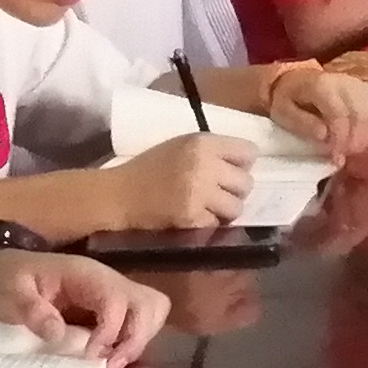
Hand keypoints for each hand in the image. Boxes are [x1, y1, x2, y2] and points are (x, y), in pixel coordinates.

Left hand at [0, 242, 170, 367]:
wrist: (9, 271)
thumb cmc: (10, 280)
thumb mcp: (9, 293)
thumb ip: (30, 310)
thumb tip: (57, 334)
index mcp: (86, 275)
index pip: (117, 299)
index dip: (111, 331)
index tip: (91, 356)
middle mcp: (108, 281)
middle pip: (149, 304)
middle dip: (137, 338)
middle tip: (111, 364)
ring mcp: (114, 293)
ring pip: (153, 311)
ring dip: (140, 340)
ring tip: (113, 362)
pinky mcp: (114, 308)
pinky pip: (141, 321)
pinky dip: (135, 342)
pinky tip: (111, 357)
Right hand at [109, 129, 252, 231]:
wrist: (119, 195)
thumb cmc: (149, 169)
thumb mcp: (181, 147)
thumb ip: (213, 152)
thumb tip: (243, 166)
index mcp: (202, 143)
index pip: (249, 151)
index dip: (242, 164)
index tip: (230, 171)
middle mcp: (205, 165)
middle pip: (247, 182)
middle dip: (234, 191)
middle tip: (216, 193)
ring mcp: (199, 193)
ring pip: (237, 207)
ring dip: (225, 211)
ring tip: (207, 208)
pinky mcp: (192, 218)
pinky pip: (217, 224)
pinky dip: (208, 225)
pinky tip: (193, 218)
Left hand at [265, 63, 367, 159]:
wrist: (297, 79)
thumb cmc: (288, 98)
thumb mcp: (283, 112)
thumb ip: (302, 124)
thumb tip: (324, 136)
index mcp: (322, 85)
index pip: (340, 114)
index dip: (340, 139)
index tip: (335, 157)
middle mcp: (345, 82)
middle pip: (362, 116)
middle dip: (354, 142)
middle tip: (341, 156)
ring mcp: (359, 85)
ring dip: (364, 139)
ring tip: (349, 150)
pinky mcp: (367, 92)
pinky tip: (358, 141)